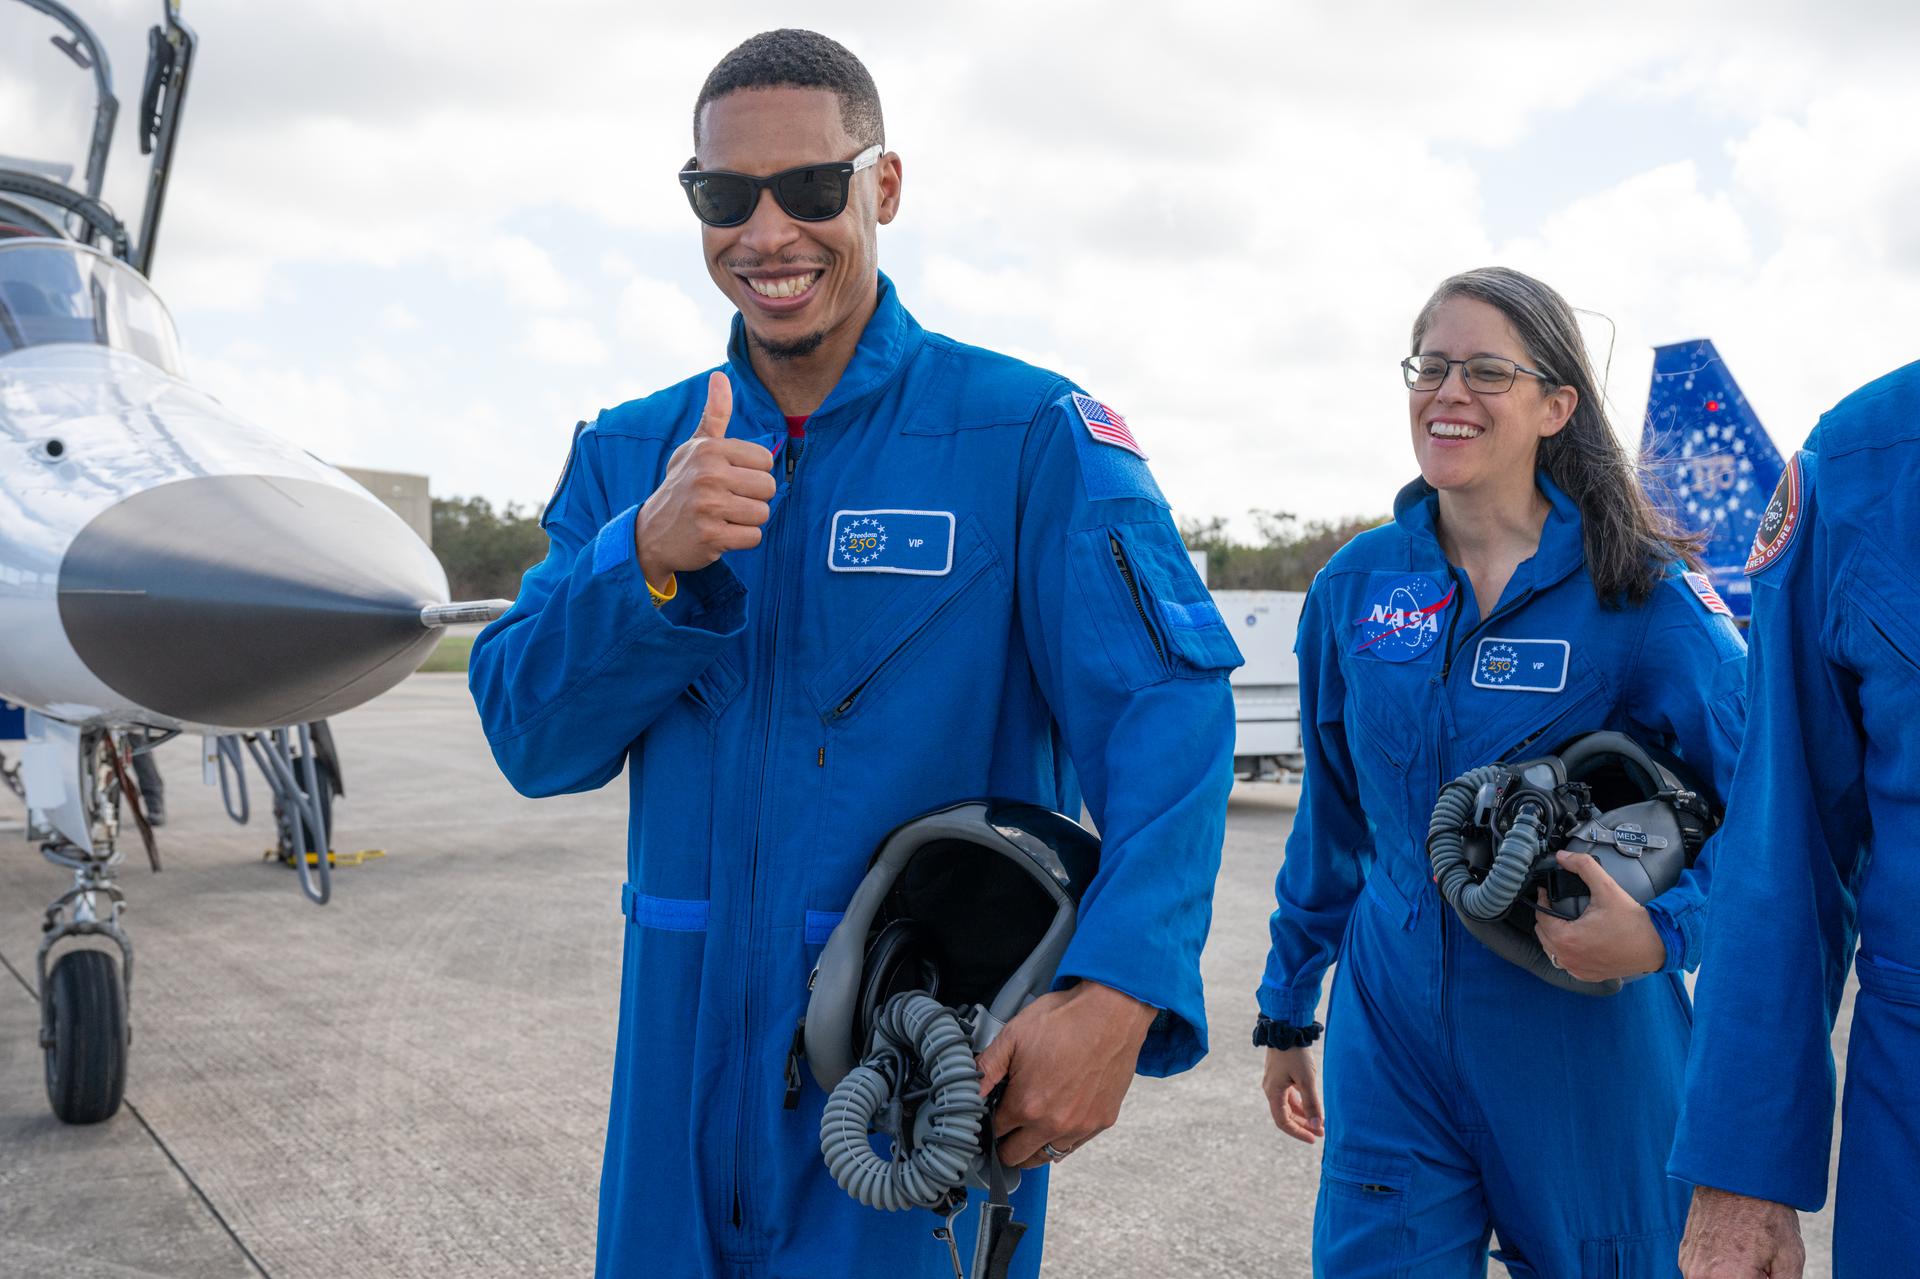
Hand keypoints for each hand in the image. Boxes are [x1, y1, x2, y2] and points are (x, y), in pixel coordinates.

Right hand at [634, 371, 776, 587]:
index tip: (730, 478)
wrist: (652, 532)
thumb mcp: (695, 448)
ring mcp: (709, 507)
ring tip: (723, 516)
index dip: (753, 472)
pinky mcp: (712, 537)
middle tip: (727, 501)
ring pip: (762, 513)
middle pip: (769, 487)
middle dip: (753, 497)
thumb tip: (719, 376)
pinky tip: (720, 533)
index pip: (765, 459)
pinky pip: (753, 537)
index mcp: (709, 450)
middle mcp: (708, 475)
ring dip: (747, 520)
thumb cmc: (682, 485)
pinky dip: (741, 539)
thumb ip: (715, 414)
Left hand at [974, 981, 1157, 1168]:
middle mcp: (1053, 1123)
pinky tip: (1054, 1124)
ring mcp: (1080, 1126)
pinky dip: (1060, 1141)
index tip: (989, 1116)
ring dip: (1032, 1147)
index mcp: (1027, 1105)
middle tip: (1004, 1126)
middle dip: (1004, 1144)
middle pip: (1016, 1156)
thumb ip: (986, 1068)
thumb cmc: (1065, 1020)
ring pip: (1045, 1157)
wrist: (1112, 1012)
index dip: (987, 1124)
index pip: (995, 1133)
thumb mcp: (1014, 1036)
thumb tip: (967, 1090)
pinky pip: (1073, 1147)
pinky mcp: (1102, 1121)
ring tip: (1027, 1127)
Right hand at [1261, 1045, 1322, 1143]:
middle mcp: (1271, 1089)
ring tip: (1320, 1122)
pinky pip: (1290, 1096)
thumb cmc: (1295, 1054)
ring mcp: (1275, 1082)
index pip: (1283, 1122)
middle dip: (1304, 1125)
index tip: (1314, 1138)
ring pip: (1289, 1106)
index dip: (1298, 1133)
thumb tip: (1317, 1126)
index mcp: (1273, 1093)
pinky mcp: (1281, 1075)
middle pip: (1286, 1115)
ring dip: (1303, 1115)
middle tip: (1321, 1132)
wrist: (1286, 1028)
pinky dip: (1301, 1104)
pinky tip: (1313, 1107)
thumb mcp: (1306, 1080)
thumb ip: (1312, 1104)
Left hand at [1532, 850, 1666, 982]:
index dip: (1542, 900)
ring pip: (1551, 949)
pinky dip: (1565, 951)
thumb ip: (1584, 867)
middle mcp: (1568, 958)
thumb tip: (1563, 856)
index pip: (1541, 916)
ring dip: (1553, 934)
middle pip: (1542, 934)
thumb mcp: (1607, 888)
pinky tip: (1574, 939)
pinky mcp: (1587, 975)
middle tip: (1555, 904)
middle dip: (1546, 916)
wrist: (1656, 946)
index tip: (1547, 892)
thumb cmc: (1633, 923)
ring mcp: (1577, 969)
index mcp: (1567, 939)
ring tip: (1562, 919)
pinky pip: (1565, 962)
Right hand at [1679, 1186, 1804, 1277]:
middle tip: (1762, 1267)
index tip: (1767, 1272)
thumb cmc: (1766, 1214)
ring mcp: (1689, 1265)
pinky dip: (1719, 1272)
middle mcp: (1701, 1276)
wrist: (1735, 1175)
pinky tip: (1733, 1252)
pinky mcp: (1683, 1254)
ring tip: (1749, 1258)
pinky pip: (1703, 1275)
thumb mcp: (1790, 1258)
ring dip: (1733, 1278)